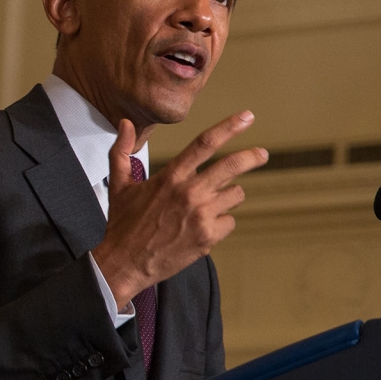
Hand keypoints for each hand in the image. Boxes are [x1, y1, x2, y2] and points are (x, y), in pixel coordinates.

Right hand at [91, 111, 268, 309]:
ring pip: (234, 195)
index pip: (205, 144)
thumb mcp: (118, 185)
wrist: (124, 262)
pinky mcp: (208, 237)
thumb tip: (125, 123)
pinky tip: (202, 228)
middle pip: (231, 166)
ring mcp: (201, 215)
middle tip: (262, 155)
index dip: (229, 127)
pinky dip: (220, 223)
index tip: (246, 117)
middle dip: (252, 157)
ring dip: (227, 197)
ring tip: (208, 206)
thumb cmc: (123, 224)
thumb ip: (122, 151)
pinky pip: (230, 221)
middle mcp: (188, 193)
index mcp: (170, 177)